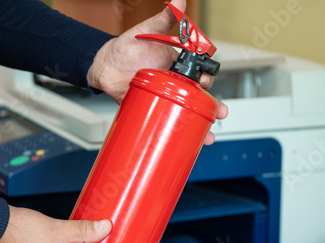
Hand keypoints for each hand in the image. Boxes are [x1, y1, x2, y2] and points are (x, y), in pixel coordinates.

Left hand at [87, 0, 227, 144]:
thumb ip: (164, 19)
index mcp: (178, 65)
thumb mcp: (147, 31)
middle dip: (212, 107)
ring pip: (186, 112)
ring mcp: (164, 98)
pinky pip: (167, 122)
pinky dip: (177, 132)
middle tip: (220, 113)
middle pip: (198, 97)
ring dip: (200, 125)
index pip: (199, 74)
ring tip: (208, 137)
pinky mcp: (153, 109)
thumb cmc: (127, 47)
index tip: (207, 83)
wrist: (105, 65)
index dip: (206, 80)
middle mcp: (174, 84)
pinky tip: (187, 142)